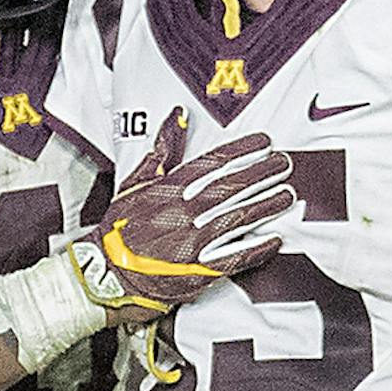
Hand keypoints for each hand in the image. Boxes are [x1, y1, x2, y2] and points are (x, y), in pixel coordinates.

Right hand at [73, 108, 294, 316]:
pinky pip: (233, 258)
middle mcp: (180, 214)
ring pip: (236, 220)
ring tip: (287, 195)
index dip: (242, 151)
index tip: (264, 143)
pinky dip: (257, 249)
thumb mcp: (134, 184)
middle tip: (284, 164)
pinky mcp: (196, 272)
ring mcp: (190, 244)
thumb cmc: (119, 229)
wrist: (104, 274)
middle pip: (229, 189)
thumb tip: (178, 116)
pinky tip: (276, 239)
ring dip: (265, 206)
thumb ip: (161, 151)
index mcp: (166, 191)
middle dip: (261, 174)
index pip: (211, 164)